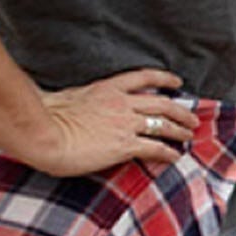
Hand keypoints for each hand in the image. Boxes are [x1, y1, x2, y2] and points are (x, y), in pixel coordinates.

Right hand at [17, 68, 196, 176]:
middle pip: (162, 104)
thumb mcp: (66, 97)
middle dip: (181, 110)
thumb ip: (79, 98)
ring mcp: (125, 124)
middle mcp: (121, 103)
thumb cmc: (44, 117)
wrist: (43, 133)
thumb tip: (74, 101)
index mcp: (107, 89)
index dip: (164, 79)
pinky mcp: (125, 145)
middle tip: (193, 117)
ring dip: (180, 131)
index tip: (177, 82)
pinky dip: (168, 153)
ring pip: (164, 125)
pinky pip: (155, 148)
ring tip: (189, 136)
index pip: (143, 78)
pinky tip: (174, 157)